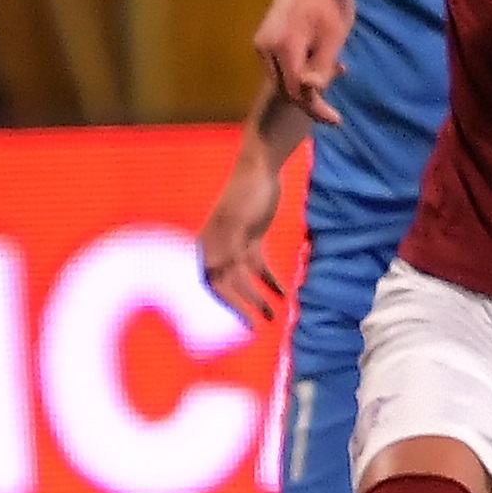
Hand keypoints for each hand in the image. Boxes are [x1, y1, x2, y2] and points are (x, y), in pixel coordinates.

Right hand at [198, 144, 288, 330]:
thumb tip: (215, 272)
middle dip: (244, 306)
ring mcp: (234, 243)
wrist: (260, 165)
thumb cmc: (247, 191)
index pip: (216, 284)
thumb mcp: (238, 220)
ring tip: (275, 316)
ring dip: (258, 296)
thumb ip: (227, 245)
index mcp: (209, 245)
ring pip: (244, 278)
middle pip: (228, 285)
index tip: (249, 322)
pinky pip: (257, 266)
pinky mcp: (250, 237)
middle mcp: (217, 248)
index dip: (230, 305)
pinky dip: (268, 280)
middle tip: (260, 326)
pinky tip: (282, 293)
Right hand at [254, 0, 353, 123]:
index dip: (316, 108)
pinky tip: (317, 65)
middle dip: (310, 100)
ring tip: (331, 75)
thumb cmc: (327, 4)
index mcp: (282, 48)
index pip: (296, 90)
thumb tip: (313, 93)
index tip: (336, 120)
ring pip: (282, 80)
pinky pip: (280, 68)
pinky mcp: (262, 42)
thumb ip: (322, 68)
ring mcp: (260, 45)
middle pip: (286, 88)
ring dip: (304, 86)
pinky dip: (298, 73)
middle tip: (333, 110)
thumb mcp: (333, 38)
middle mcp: (264, 49)